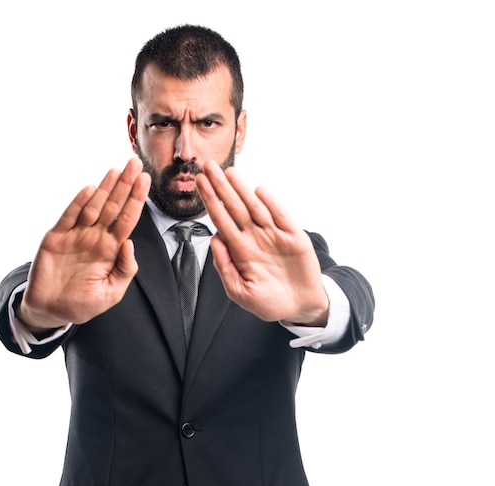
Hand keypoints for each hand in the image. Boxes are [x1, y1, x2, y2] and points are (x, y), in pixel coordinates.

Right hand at [19, 158, 150, 329]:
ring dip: (105, 189)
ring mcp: (75, 236)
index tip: (145, 181)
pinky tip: (90, 190)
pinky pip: (69, 217)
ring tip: (117, 171)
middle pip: (113, 207)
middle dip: (125, 186)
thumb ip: (124, 270)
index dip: (136, 200)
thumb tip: (130, 244)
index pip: (127, 219)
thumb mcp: (111, 292)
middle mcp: (95, 238)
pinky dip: (79, 203)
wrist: (52, 311)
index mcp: (110, 249)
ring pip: (93, 207)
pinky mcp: (56, 238)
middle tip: (135, 164)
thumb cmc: (83, 303)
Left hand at [195, 160, 328, 324]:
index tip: (199, 183)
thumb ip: (224, 267)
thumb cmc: (268, 302)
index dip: (210, 201)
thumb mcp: (240, 291)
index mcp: (240, 249)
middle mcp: (255, 237)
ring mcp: (274, 235)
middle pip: (234, 207)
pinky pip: (281, 217)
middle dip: (221, 187)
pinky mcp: (294, 237)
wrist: (299, 307)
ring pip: (255, 207)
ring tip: (229, 172)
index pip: (221, 219)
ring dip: (242, 190)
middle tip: (208, 166)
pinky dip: (271, 204)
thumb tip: (214, 240)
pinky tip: (258, 191)